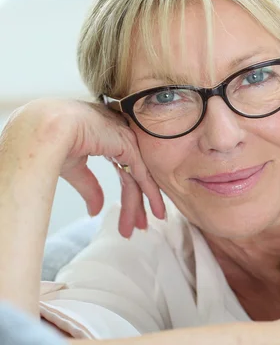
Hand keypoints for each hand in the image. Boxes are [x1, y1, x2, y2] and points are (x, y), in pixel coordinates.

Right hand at [17, 99, 165, 237]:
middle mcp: (121, 139)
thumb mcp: (74, 168)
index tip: (131, 216)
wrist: (48, 128)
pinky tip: (156, 209)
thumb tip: (96, 210)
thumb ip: (90, 188)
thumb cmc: (53, 140)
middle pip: (132, 177)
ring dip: (141, 204)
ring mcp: (127, 140)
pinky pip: (143, 174)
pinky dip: (152, 193)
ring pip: (138, 178)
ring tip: (143, 227)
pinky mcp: (129, 145)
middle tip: (139, 226)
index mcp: (106, 140)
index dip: (127, 195)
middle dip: (135, 204)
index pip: (123, 171)